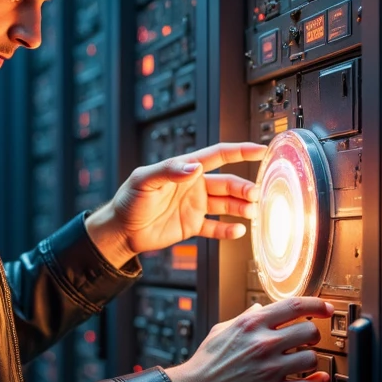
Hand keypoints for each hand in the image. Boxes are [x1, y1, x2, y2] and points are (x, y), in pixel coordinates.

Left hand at [84, 141, 265, 267]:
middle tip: (255, 193)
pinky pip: (215, 228)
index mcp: (185, 169)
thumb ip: (169, 171)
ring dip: (241, 207)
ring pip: (226, 204)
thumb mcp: (144, 180)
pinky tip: (239, 231)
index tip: (261, 150)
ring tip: (252, 211)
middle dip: (244, 187)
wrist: (121, 229)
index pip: (218, 156)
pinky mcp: (192, 225)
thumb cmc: (129, 200)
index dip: (240, 151)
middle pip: (227, 183)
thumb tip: (194, 167)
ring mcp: (195, 206)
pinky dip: (228, 230)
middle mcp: (194, 186)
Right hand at [164, 297, 333, 381]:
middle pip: (310, 331)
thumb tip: (261, 308)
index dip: (318, 305)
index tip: (326, 309)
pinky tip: (318, 379)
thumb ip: (245, 317)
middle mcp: (264, 344)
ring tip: (304, 361)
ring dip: (312, 359)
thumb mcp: (222, 330)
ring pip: (312, 358)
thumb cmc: (206, 362)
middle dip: (314, 335)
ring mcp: (269, 369)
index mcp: (252, 324)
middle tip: (310, 339)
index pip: (295, 305)